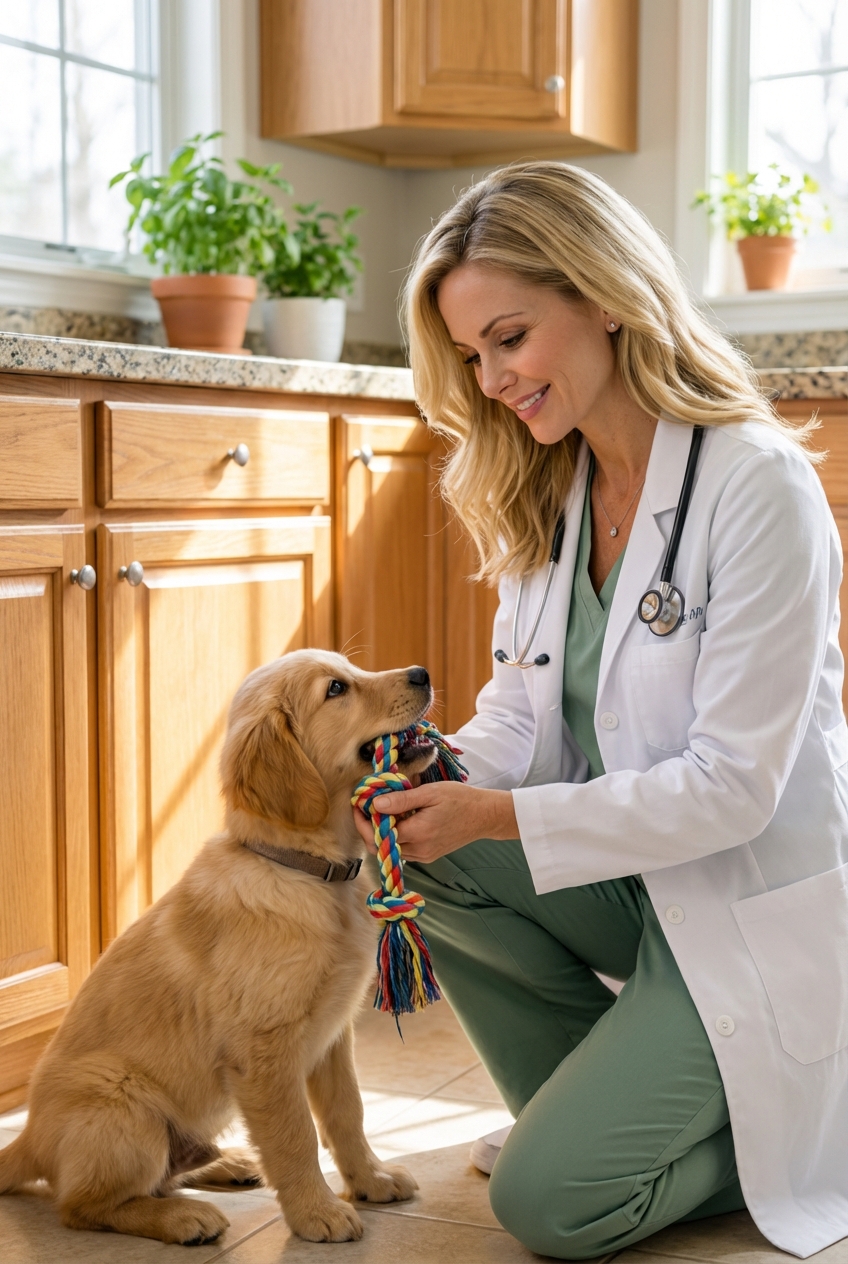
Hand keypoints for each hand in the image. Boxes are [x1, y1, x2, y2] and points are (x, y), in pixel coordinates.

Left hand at [352, 781, 517, 863]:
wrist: (485, 816)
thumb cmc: (460, 799)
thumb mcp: (430, 793)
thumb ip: (402, 800)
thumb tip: (375, 804)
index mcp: (418, 833)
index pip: (379, 835)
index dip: (363, 822)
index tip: (357, 805)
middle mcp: (419, 850)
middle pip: (381, 848)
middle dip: (368, 829)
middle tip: (365, 808)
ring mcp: (424, 855)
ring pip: (391, 850)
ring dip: (382, 833)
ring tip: (383, 810)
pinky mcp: (428, 856)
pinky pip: (403, 850)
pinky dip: (395, 836)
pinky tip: (399, 819)